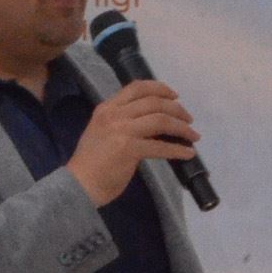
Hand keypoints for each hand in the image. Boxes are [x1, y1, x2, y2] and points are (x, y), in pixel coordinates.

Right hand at [66, 80, 199, 206]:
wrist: (78, 185)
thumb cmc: (90, 163)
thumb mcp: (103, 132)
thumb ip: (123, 123)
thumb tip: (152, 125)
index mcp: (106, 108)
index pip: (137, 87)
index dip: (159, 88)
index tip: (174, 96)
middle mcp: (114, 114)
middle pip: (154, 102)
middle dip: (177, 109)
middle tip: (188, 120)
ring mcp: (121, 130)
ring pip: (161, 120)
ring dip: (182, 128)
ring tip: (193, 136)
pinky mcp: (129, 149)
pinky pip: (161, 146)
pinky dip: (178, 149)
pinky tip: (188, 154)